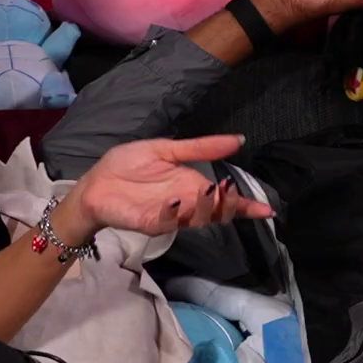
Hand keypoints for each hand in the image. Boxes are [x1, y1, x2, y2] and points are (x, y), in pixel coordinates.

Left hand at [61, 135, 272, 245]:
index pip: (224, 200)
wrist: (95, 182)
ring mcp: (169, 216)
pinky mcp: (149, 223)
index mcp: (192, 186)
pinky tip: (177, 199)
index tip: (266, 210)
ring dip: (206, 207)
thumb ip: (201, 148)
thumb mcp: (167, 149)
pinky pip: (168, 221)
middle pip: (217, 213)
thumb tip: (238, 140)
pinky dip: (176, 213)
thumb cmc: (128, 166)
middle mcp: (186, 205)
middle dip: (229, 206)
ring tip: (210, 189)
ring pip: (198, 219)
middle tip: (230, 190)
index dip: (245, 206)